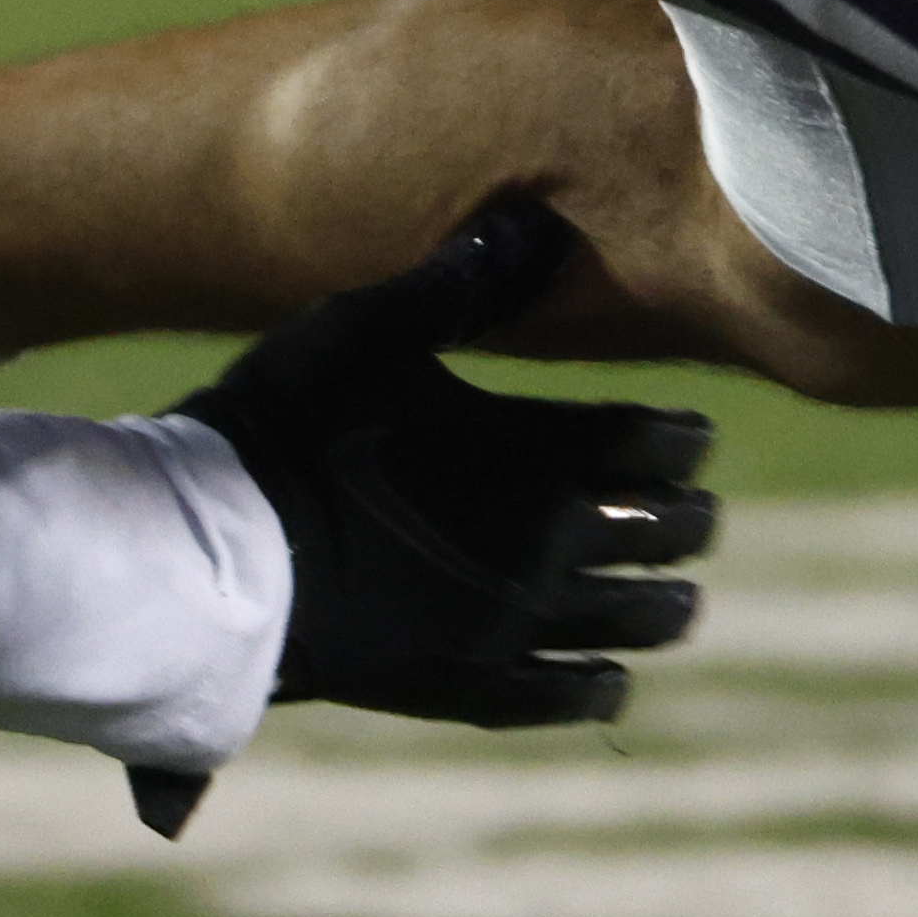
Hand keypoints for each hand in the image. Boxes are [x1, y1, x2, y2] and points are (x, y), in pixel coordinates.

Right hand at [124, 193, 717, 830]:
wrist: (222, 553)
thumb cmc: (293, 422)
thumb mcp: (369, 329)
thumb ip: (460, 283)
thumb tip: (535, 220)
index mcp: (536, 451)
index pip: (653, 444)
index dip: (683, 439)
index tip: (692, 435)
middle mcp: (546, 542)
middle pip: (659, 532)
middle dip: (686, 518)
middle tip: (696, 512)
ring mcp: (511, 623)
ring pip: (632, 621)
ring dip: (666, 604)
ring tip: (680, 598)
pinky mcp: (466, 686)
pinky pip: (563, 696)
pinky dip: (600, 688)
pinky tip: (612, 683)